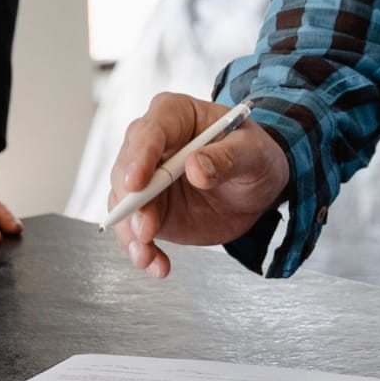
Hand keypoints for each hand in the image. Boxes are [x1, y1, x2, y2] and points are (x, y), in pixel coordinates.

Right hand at [107, 94, 290, 278]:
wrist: (256, 189)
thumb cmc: (254, 156)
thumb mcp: (254, 152)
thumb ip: (228, 156)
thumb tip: (197, 167)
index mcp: (174, 115)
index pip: (149, 132)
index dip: (139, 157)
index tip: (136, 184)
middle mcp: (151, 145)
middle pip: (125, 170)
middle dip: (131, 202)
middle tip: (145, 228)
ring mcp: (146, 180)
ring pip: (123, 204)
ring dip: (130, 232)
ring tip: (147, 255)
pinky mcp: (149, 211)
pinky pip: (134, 231)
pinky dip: (142, 250)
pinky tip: (157, 264)